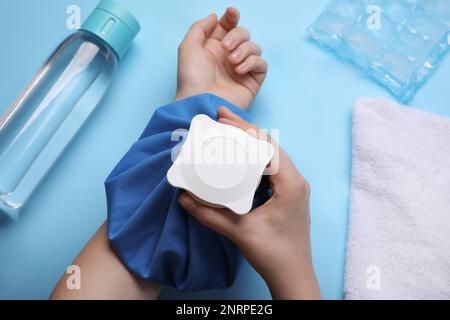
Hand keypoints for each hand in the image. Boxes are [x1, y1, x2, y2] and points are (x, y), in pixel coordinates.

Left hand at [176, 8, 267, 109]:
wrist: (200, 102)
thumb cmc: (191, 78)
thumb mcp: (188, 47)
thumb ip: (200, 27)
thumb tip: (216, 16)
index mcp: (214, 47)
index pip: (228, 26)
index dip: (232, 17)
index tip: (232, 14)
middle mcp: (228, 56)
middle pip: (243, 33)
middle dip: (237, 35)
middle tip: (226, 47)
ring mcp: (241, 69)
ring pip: (254, 47)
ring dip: (245, 49)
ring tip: (232, 62)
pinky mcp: (252, 81)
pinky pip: (261, 64)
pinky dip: (252, 62)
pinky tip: (239, 70)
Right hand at [178, 107, 320, 299]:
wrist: (293, 276)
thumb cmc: (274, 254)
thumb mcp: (239, 232)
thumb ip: (209, 215)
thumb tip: (184, 198)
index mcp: (290, 183)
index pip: (267, 144)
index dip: (244, 128)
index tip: (222, 118)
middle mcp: (296, 180)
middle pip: (270, 144)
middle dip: (245, 129)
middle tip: (220, 118)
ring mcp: (294, 187)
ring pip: (272, 154)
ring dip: (251, 141)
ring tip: (228, 132)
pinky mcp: (289, 194)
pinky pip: (272, 167)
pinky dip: (255, 156)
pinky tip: (240, 156)